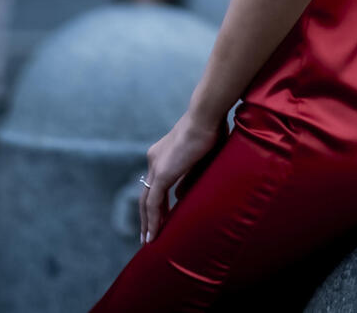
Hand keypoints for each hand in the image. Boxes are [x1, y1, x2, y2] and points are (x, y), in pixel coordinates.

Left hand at [139, 110, 229, 244]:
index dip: (156, 202)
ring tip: (149, 240)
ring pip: (146, 201)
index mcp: (161, 153)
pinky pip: (153, 202)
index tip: (158, 217)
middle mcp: (154, 159)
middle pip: (146, 194)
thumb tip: (178, 196)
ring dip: (147, 222)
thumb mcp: (198, 159)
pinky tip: (154, 234)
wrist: (206, 116)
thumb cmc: (209, 131)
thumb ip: (187, 177)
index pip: (155, 183)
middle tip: (147, 235)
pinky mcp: (162, 172)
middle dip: (147, 216)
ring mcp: (156, 165)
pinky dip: (152, 220)